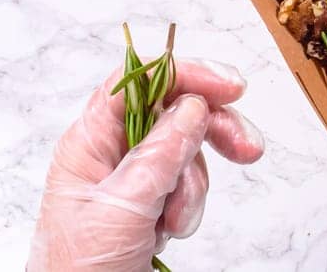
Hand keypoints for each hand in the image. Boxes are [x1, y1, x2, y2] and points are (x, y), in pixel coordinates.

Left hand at [29, 59, 265, 270]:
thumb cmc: (80, 271)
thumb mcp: (122, 207)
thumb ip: (160, 153)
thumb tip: (192, 106)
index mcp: (90, 142)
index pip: (139, 81)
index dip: (185, 74)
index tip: (230, 87)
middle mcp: (111, 154)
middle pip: (174, 112)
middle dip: (211, 129)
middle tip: (246, 148)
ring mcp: (132, 180)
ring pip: (187, 152)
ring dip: (195, 185)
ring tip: (176, 220)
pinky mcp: (150, 206)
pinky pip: (187, 186)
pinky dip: (190, 206)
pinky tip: (171, 230)